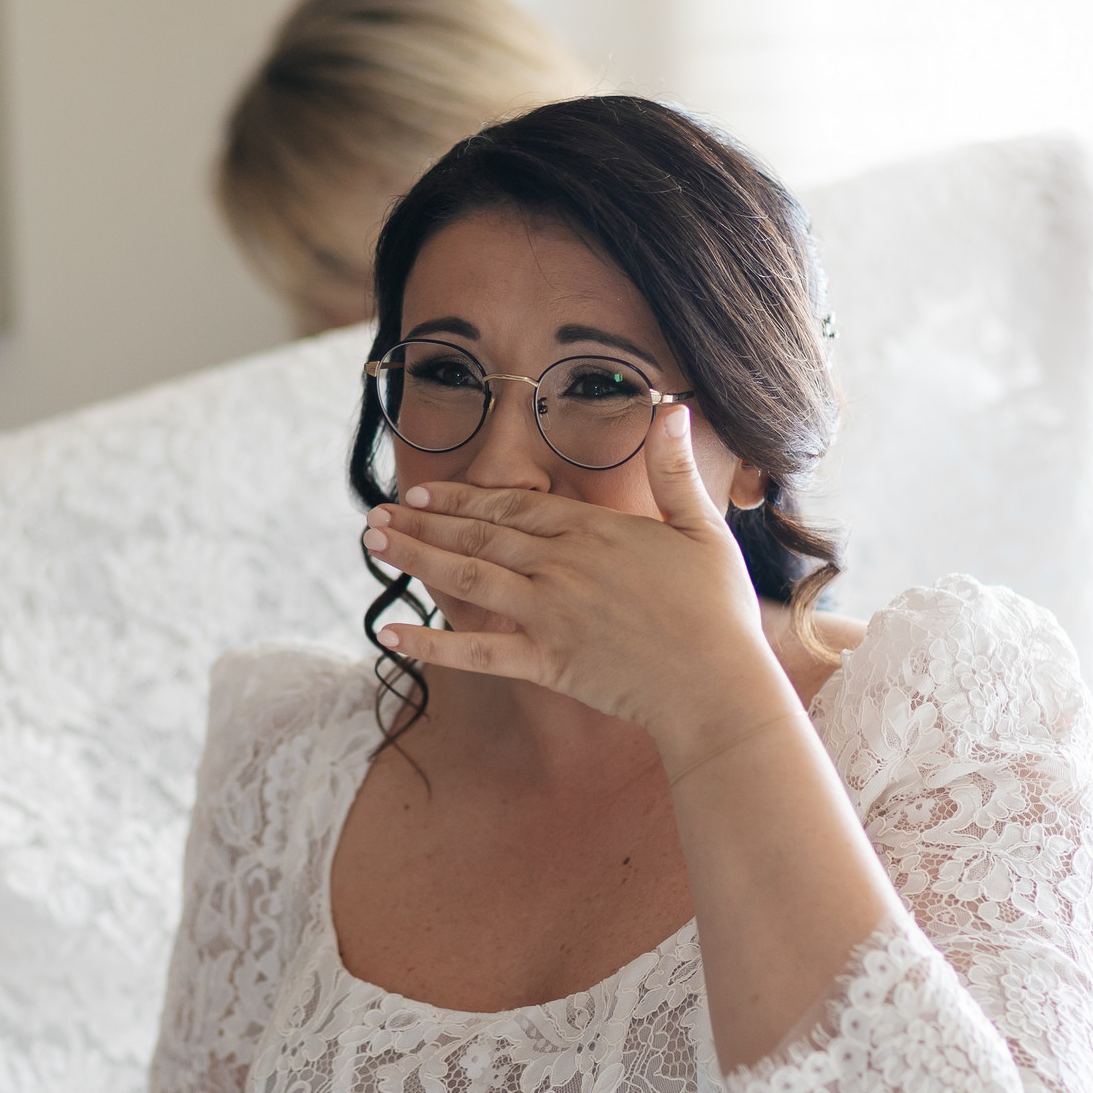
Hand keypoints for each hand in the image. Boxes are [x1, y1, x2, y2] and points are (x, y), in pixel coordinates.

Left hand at [361, 405, 802, 755]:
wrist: (716, 684)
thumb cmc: (718, 609)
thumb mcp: (702, 528)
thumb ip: (675, 471)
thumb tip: (676, 408)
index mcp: (593, 530)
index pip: (513, 505)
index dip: (463, 498)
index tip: (424, 493)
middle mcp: (560, 564)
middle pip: (478, 534)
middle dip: (422, 522)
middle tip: (375, 514)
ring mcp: (548, 613)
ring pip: (467, 577)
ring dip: (415, 557)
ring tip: (374, 544)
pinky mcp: (545, 661)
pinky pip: (478, 651)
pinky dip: (431, 642)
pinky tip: (389, 632)